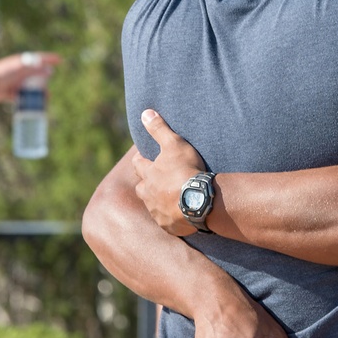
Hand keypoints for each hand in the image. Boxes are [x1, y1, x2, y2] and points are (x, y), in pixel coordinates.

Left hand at [0, 51, 60, 101]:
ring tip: (46, 98)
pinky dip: (30, 101)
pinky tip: (36, 105)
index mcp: (23, 63)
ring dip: (39, 93)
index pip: (39, 59)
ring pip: (32, 88)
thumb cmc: (3, 73)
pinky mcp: (12, 93)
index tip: (60, 60)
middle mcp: (21, 72)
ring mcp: (17, 83)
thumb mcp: (22, 69)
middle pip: (37, 76)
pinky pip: (24, 97)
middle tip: (51, 86)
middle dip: (45, 81)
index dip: (50, 59)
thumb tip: (50, 71)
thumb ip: (36, 70)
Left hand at [132, 109, 206, 235]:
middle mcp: (148, 194)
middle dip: (146, 183)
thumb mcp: (174, 144)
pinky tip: (178, 215)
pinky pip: (166, 221)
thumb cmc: (186, 170)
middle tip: (154, 180)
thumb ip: (159, 129)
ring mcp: (157, 211)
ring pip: (152, 205)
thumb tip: (145, 112)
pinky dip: (170, 217)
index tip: (144, 158)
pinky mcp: (168, 225)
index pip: (138, 165)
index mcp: (149, 174)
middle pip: (141, 188)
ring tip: (167, 198)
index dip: (141, 160)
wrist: (198, 201)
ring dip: (157, 201)